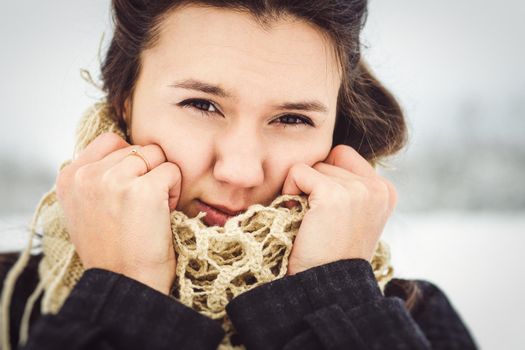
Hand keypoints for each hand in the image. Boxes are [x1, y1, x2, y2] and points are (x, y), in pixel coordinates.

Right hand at [56, 132, 181, 293]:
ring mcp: (115, 180)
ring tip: (152, 209)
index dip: (130, 161)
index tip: (130, 189)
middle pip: (137, 148)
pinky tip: (163, 213)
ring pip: (156, 156)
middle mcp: (87, 175)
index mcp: (69, 177)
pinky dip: (175, 191)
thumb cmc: (111, 251)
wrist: (124, 284)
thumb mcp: (84, 209)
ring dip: (162, 180)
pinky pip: (172, 170)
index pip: (110, 140)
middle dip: (147, 172)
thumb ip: (94, 178)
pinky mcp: (143, 189)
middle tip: (142, 205)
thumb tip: (123, 151)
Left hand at [282, 145, 396, 274]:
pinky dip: (290, 190)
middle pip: (328, 160)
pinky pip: (298, 172)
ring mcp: (358, 190)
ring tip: (311, 220)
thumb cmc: (332, 253)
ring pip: (313, 166)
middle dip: (315, 184)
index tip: (326, 209)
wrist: (326, 286)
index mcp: (385, 190)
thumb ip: (349, 186)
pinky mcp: (334, 195)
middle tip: (317, 218)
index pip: (343, 156)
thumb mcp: (354, 217)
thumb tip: (322, 158)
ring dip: (303, 189)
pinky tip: (299, 216)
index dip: (326, 177)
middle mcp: (377, 187)